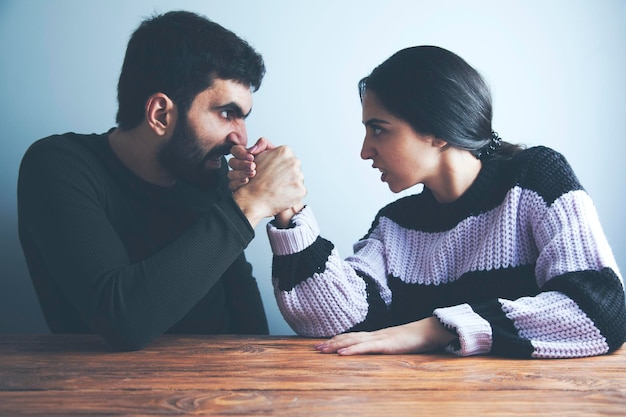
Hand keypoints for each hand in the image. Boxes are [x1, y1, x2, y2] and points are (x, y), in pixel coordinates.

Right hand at [228, 137, 275, 191]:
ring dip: (240, 173)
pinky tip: (247, 181)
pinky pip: (232, 185)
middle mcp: (240, 166)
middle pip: (232, 162)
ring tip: (252, 174)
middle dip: (242, 163)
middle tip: (253, 166)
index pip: (235, 150)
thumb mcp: (272, 151)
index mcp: (245, 156)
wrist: (282, 181)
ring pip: (231, 174)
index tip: (252, 157)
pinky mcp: (238, 188)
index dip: (241, 153)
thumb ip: (263, 143)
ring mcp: (238, 177)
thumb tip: (252, 149)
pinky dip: (238, 183)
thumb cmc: (277, 165)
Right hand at [232, 144, 305, 228]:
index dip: (279, 166)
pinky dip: (292, 194)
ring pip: (297, 179)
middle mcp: (294, 161)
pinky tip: (282, 195)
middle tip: (275, 182)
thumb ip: (265, 146)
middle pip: (294, 168)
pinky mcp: (301, 190)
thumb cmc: (254, 179)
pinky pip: (299, 191)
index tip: (273, 172)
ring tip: (277, 189)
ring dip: (290, 184)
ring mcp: (299, 176)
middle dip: (286, 174)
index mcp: (285, 151)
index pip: (287, 157)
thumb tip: (272, 147)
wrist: (254, 199)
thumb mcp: (258, 156)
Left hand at [314, 317, 456, 354]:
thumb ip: (388, 346)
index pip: (353, 336)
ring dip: (336, 346)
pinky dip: (352, 350)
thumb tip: (378, 351)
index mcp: (377, 335)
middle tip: (314, 348)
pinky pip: (366, 348)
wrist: (431, 330)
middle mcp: (375, 335)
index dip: (338, 339)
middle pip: (349, 337)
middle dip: (331, 343)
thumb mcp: (398, 344)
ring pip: (353, 342)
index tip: (324, 343)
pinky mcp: (386, 345)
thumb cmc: (416, 338)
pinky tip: (341, 354)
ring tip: (322, 350)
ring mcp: (380, 338)